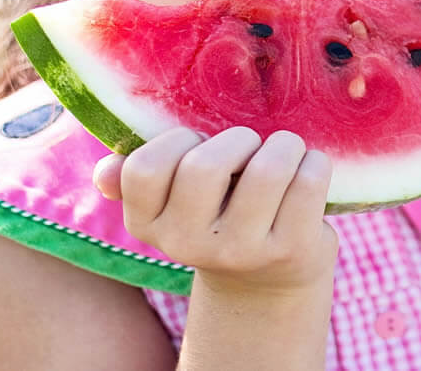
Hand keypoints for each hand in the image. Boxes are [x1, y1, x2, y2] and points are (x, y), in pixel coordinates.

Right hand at [92, 127, 337, 294]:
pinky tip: (310, 169)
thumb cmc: (220, 218)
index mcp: (148, 225)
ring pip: (266, 170)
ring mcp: (242, 251)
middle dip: (238, 139)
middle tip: (251, 148)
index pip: (144, 168)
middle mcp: (188, 245)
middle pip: (205, 165)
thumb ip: (137, 182)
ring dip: (284, 146)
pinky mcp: (291, 250)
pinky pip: (308, 182)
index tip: (201, 147)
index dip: (179, 141)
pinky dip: (315, 162)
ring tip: (285, 154)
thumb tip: (105, 173)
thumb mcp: (174, 206)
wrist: (270, 281)